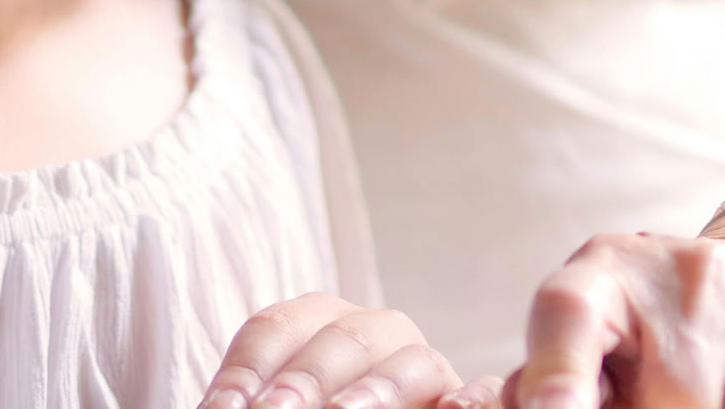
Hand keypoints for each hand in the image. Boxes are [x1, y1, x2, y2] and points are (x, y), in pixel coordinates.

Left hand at [198, 293, 459, 408]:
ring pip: (409, 362)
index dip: (243, 372)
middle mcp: (372, 331)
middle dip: (301, 382)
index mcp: (313, 324)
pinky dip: (473, 398)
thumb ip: (257, 403)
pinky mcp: (462, 395)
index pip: (272, 331)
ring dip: (374, 392)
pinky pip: (482, 389)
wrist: (351, 407)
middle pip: (338, 340)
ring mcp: (422, 362)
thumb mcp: (282, 406)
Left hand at [505, 217, 724, 408]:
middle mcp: (689, 275)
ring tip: (711, 398)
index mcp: (607, 274)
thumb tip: (515, 406)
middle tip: (664, 400)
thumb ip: (556, 377)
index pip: (571, 316)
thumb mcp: (599, 335)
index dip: (558, 379)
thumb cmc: (662, 322)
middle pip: (672, 402)